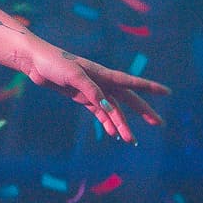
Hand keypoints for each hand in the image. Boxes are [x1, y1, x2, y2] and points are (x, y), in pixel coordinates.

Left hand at [22, 41, 168, 142]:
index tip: (168, 92)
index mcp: (103, 74)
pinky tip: (112, 133)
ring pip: (113, 110)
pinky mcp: (81, 97)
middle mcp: (101, 82)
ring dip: (122, 124)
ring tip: (131, 140)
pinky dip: (106, 122)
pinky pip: (98, 112)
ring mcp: (92, 90)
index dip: (150, 87)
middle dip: (143, 112)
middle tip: (160, 123)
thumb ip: (91, 91)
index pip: (131, 82)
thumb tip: (108, 108)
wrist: (35, 62)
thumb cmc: (55, 63)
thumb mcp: (73, 76)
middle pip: (127, 100)